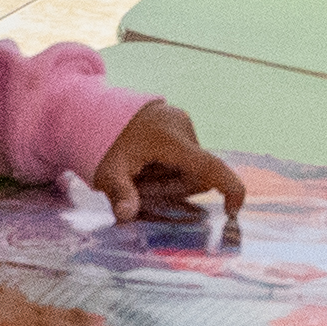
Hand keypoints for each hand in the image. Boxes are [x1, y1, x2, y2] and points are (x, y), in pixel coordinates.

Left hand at [93, 102, 252, 231]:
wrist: (94, 109)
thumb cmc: (101, 143)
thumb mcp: (108, 174)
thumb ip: (121, 194)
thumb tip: (126, 216)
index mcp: (170, 139)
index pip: (211, 166)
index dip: (229, 189)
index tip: (232, 211)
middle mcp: (183, 127)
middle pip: (196, 175)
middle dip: (172, 189)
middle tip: (140, 190)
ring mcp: (182, 122)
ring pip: (190, 167)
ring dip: (168, 179)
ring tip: (139, 175)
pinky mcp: (178, 122)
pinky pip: (184, 155)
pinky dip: (167, 167)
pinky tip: (145, 165)